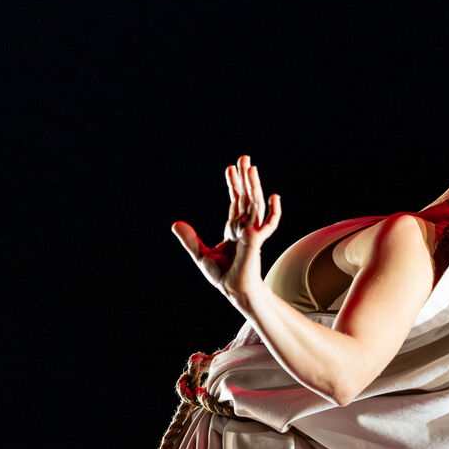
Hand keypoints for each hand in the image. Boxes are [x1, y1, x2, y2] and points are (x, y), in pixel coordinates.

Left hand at [171, 154, 281, 298]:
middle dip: (245, 178)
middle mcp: (245, 227)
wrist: (233, 290)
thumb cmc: (222, 276)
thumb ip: (190, 239)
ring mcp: (252, 233)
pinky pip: (268, 224)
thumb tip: (174, 224)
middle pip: (246, 197)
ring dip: (254, 185)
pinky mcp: (257, 241)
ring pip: (255, 204)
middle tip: (244, 158)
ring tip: (251, 168)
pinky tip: (274, 196)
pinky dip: (273, 211)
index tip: (230, 168)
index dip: (233, 185)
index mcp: (234, 229)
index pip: (236, 202)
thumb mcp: (201, 254)